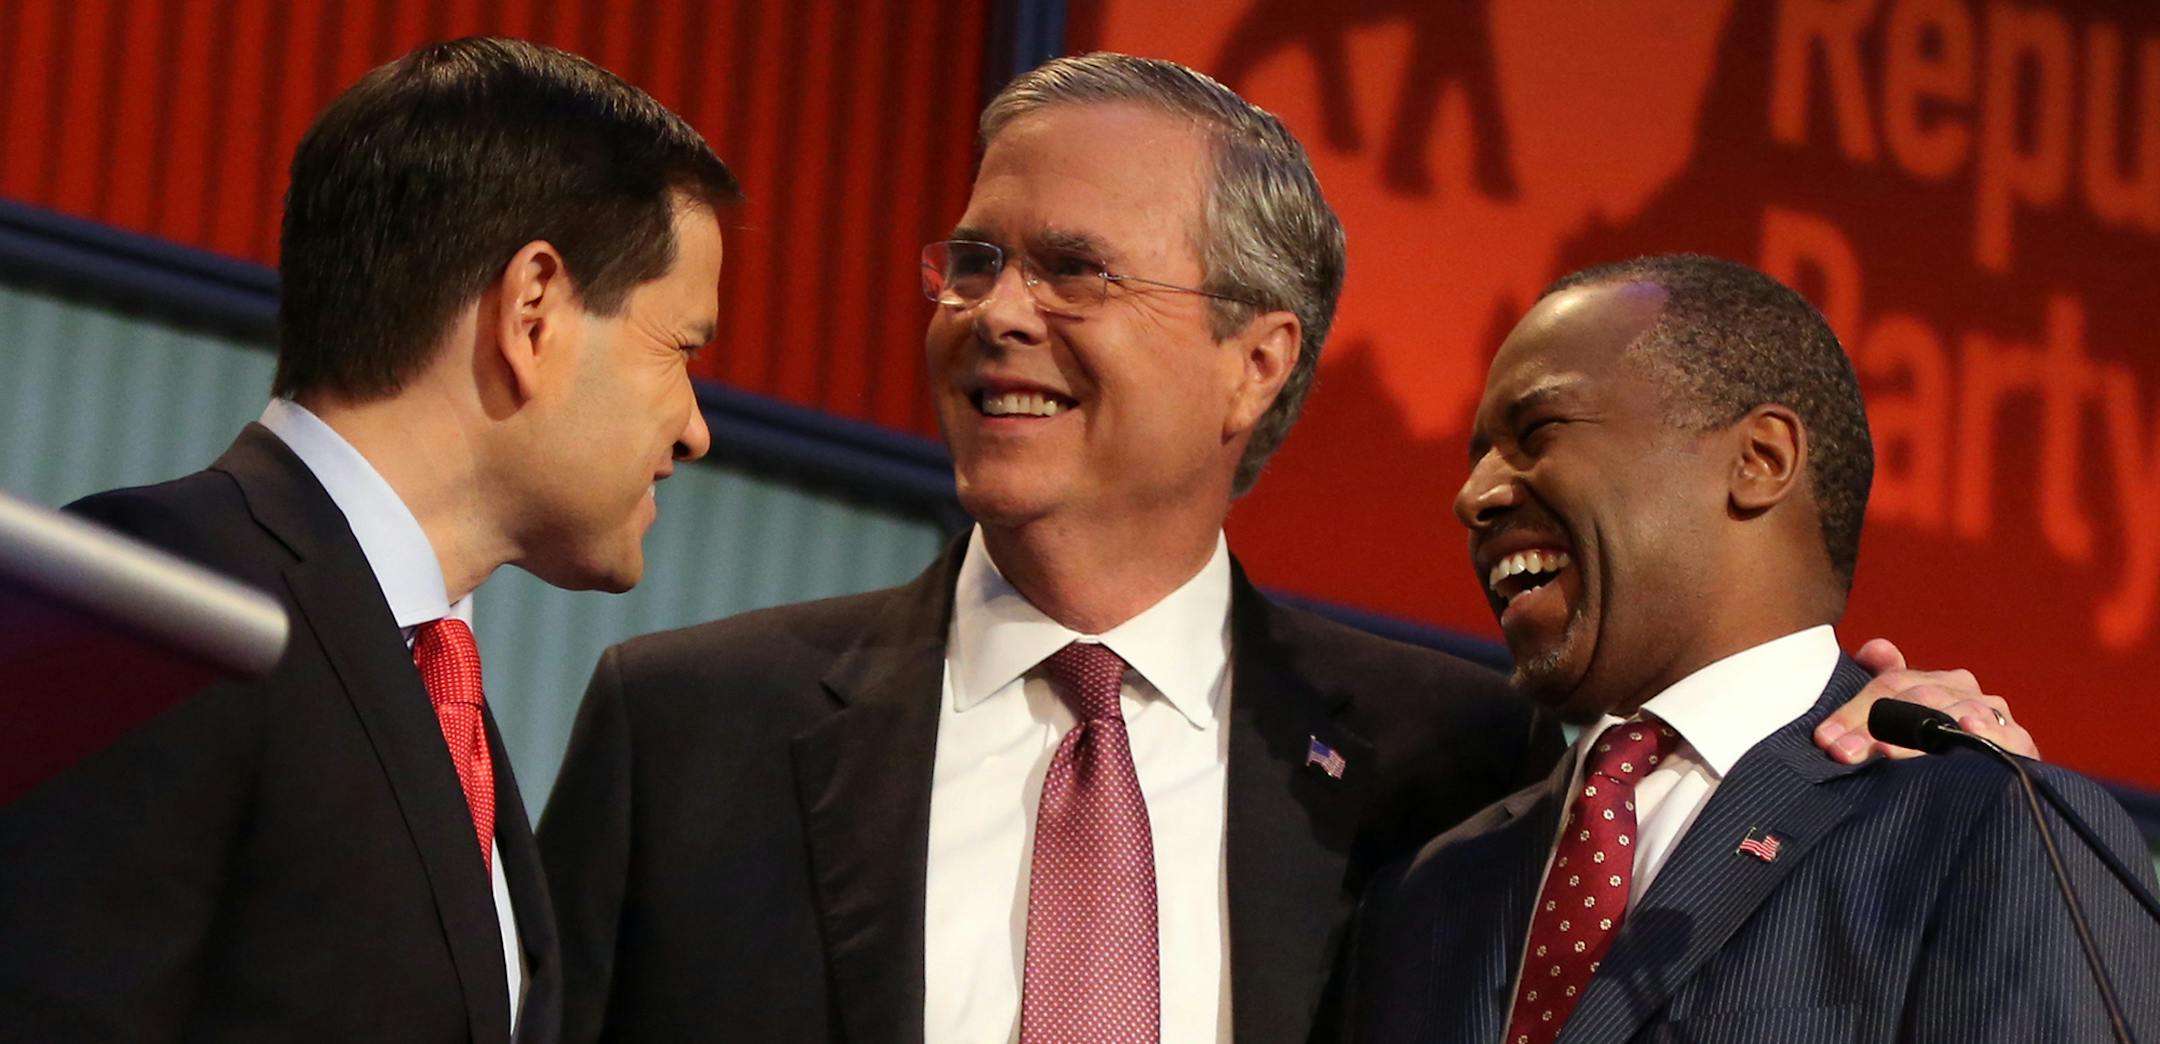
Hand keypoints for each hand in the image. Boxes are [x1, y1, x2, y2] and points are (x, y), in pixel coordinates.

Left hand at [1812, 638, 2039, 763]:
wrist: (1988, 780)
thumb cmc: (1935, 746)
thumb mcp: (1904, 714)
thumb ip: (1885, 680)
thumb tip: (1874, 650)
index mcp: (1935, 681)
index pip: (1889, 685)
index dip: (1853, 710)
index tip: (1825, 738)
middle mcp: (1964, 692)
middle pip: (1916, 699)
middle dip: (1875, 727)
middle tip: (1845, 752)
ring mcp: (1991, 715)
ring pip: (1953, 713)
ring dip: (1919, 732)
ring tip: (1888, 749)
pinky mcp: (2018, 743)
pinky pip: (2004, 734)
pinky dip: (1986, 730)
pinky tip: (1968, 729)